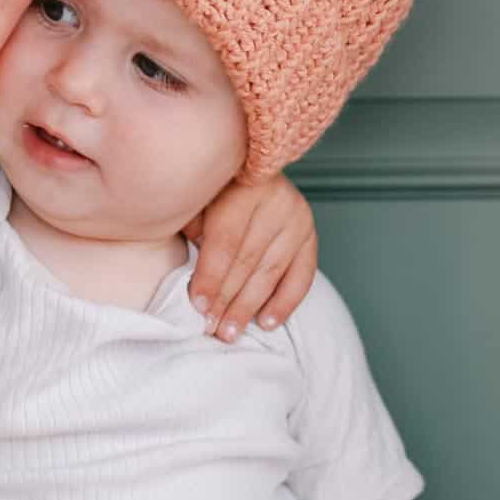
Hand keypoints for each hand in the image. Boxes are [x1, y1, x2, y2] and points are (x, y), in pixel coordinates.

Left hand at [183, 173, 316, 342]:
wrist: (248, 166)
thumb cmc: (214, 186)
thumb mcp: (197, 195)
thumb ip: (192, 226)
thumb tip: (189, 276)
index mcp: (244, 186)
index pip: (227, 241)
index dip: (211, 276)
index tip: (197, 305)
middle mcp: (277, 201)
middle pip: (248, 261)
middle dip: (226, 299)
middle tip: (210, 328)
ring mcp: (298, 219)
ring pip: (271, 272)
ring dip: (249, 307)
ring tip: (230, 332)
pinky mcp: (310, 235)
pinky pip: (301, 277)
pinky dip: (284, 303)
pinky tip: (266, 323)